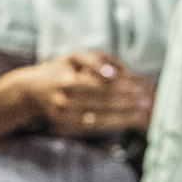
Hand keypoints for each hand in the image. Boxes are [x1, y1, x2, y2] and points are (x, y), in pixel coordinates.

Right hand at [20, 50, 153, 134]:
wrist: (33, 90)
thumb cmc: (64, 69)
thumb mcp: (78, 56)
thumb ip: (100, 60)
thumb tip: (123, 73)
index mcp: (70, 72)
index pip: (103, 80)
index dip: (125, 85)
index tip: (143, 87)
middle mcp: (64, 91)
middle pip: (103, 98)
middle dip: (128, 101)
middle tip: (148, 102)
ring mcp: (63, 110)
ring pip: (100, 115)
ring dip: (125, 115)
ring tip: (143, 113)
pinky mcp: (64, 124)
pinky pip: (93, 125)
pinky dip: (113, 124)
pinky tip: (128, 121)